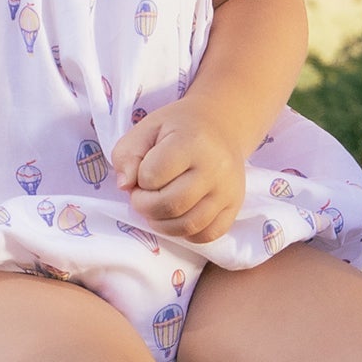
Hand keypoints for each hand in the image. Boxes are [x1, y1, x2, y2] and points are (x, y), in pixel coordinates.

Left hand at [110, 99, 248, 243]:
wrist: (219, 126)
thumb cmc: (178, 128)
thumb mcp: (146, 129)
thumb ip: (127, 155)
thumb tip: (125, 186)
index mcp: (193, 141)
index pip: (152, 175)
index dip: (139, 178)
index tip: (143, 171)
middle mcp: (216, 167)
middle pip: (171, 205)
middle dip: (145, 205)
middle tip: (143, 195)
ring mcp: (229, 190)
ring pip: (188, 226)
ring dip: (162, 224)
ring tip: (158, 208)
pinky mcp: (235, 206)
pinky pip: (207, 235)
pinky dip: (186, 233)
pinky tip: (179, 216)